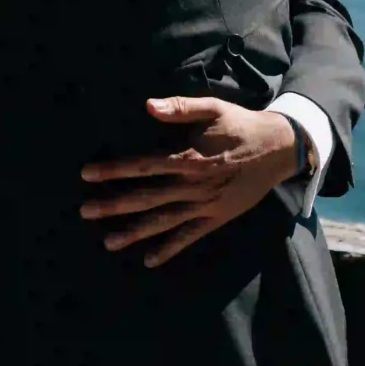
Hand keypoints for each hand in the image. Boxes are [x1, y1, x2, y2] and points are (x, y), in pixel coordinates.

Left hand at [80, 96, 302, 267]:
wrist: (279, 149)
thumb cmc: (241, 125)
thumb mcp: (213, 108)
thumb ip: (181, 108)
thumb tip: (148, 106)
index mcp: (189, 158)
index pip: (143, 166)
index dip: (114, 170)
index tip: (86, 174)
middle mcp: (194, 185)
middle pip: (146, 198)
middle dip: (113, 204)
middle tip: (84, 211)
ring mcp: (205, 205)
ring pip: (163, 221)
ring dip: (134, 232)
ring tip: (107, 242)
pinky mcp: (216, 218)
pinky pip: (189, 237)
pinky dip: (169, 249)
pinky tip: (149, 260)